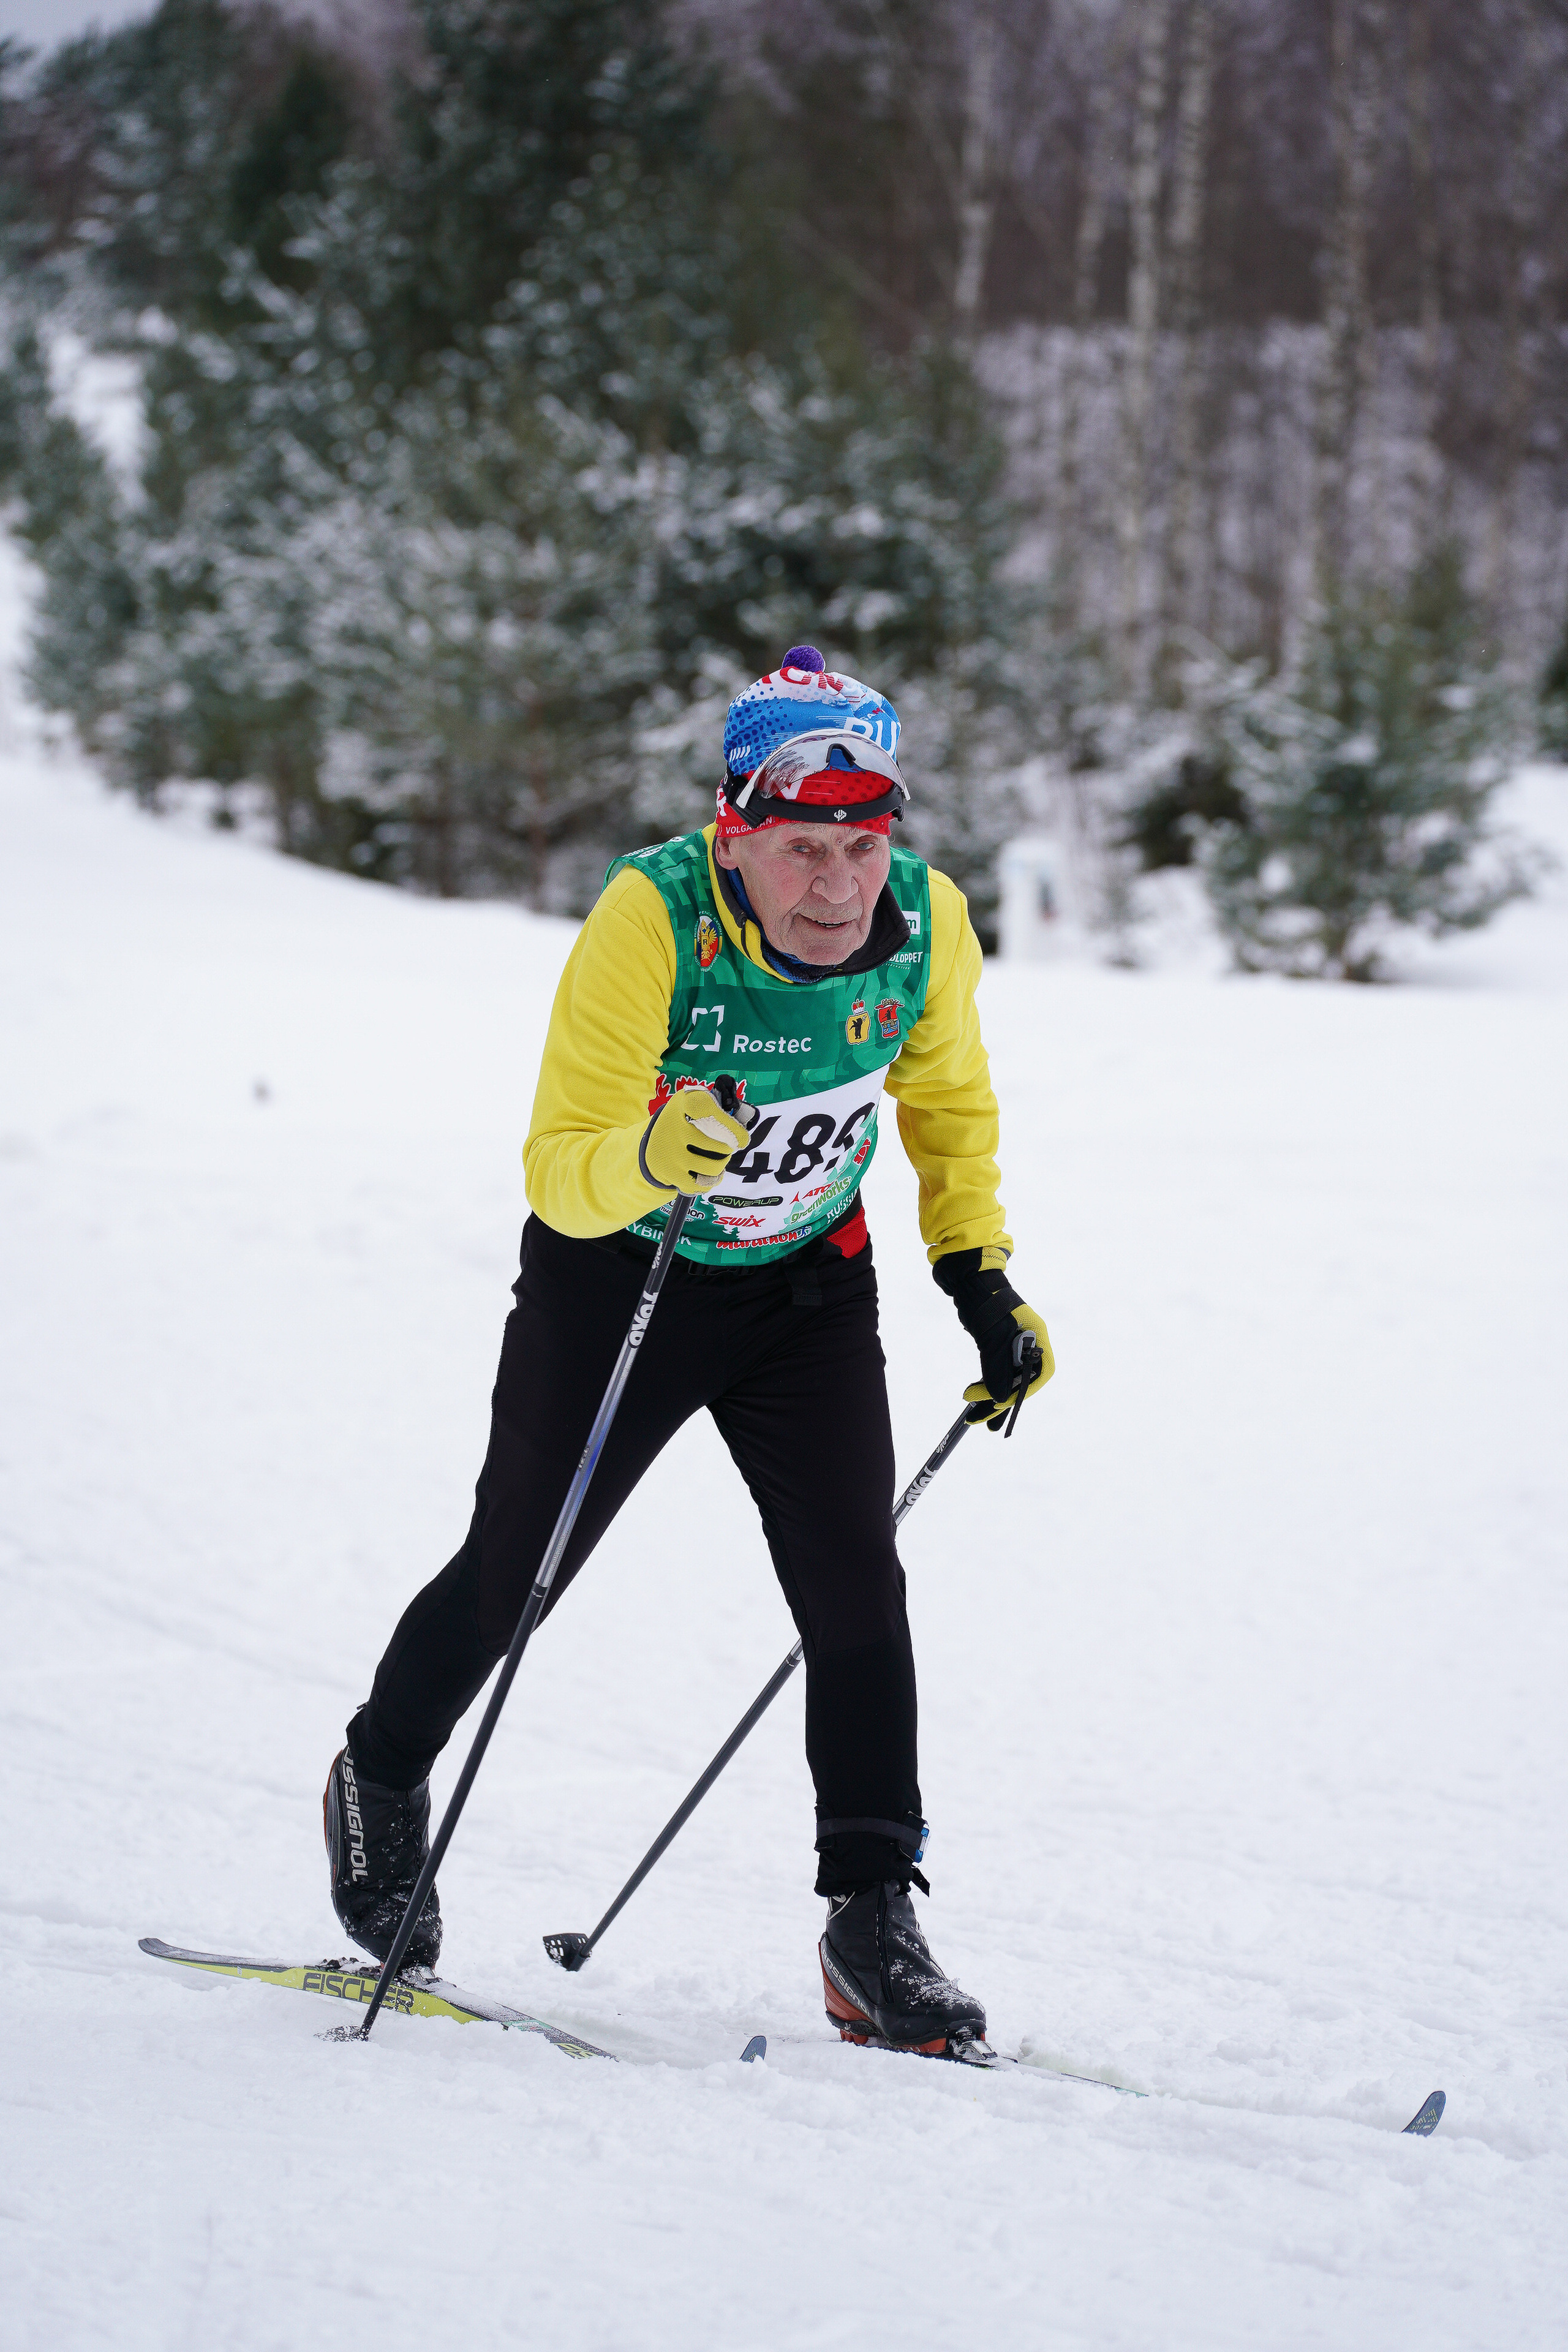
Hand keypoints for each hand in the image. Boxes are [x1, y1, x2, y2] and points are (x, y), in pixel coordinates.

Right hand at [639, 1086, 750, 1194]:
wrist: (651, 1144)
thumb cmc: (684, 1122)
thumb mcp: (694, 1104)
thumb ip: (717, 1107)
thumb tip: (746, 1116)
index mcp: (683, 1103)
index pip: (706, 1110)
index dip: (729, 1125)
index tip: (742, 1138)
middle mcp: (673, 1127)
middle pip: (717, 1145)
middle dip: (729, 1148)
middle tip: (728, 1146)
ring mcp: (670, 1153)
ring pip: (713, 1167)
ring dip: (722, 1164)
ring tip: (718, 1159)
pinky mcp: (669, 1173)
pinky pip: (702, 1184)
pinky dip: (711, 1181)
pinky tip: (708, 1173)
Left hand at [933, 1248, 1054, 1433]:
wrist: (969, 1281)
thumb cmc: (985, 1303)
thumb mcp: (992, 1337)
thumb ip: (997, 1369)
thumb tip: (1000, 1400)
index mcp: (1037, 1336)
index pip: (1040, 1373)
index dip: (1024, 1392)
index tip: (1003, 1403)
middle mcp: (1029, 1342)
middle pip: (1021, 1379)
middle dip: (1002, 1401)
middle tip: (981, 1419)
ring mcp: (1013, 1344)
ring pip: (1006, 1378)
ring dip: (992, 1398)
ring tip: (976, 1419)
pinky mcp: (997, 1345)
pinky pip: (995, 1371)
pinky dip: (986, 1385)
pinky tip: (975, 1399)